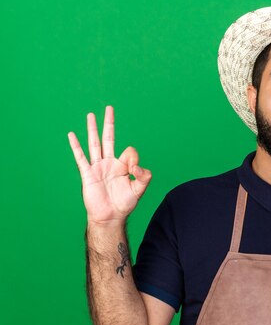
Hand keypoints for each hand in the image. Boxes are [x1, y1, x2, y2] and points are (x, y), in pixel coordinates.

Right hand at [68, 106, 151, 224]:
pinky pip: (81, 158)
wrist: (110, 217)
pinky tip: (71, 134)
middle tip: (109, 108)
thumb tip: (137, 166)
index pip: (129, 151)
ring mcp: (97, 167)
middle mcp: (109, 163)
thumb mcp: (139, 189)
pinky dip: (76, 146)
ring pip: (94, 144)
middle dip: (109, 124)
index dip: (134, 158)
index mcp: (122, 166)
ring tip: (90, 115)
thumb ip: (143, 176)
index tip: (135, 171)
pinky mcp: (88, 174)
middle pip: (109, 138)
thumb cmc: (124, 204)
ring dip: (92, 129)